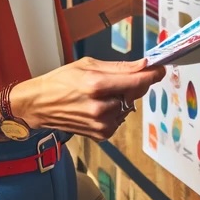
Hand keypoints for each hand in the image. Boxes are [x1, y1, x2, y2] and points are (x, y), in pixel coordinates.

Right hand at [12, 57, 165, 140]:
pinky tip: (97, 106)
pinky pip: (119, 118)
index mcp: (96, 85)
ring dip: (122, 98)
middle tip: (117, 78)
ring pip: (128, 106)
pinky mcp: (101, 134)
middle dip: (132, 84)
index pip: (136, 81)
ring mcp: (101, 124)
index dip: (152, 74)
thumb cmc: (60, 81)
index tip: (161, 68)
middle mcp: (100, 107)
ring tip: (99, 94)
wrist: (39, 105)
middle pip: (134, 93)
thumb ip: (119, 67)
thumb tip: (144, 64)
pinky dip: (114, 110)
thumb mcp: (87, 64)